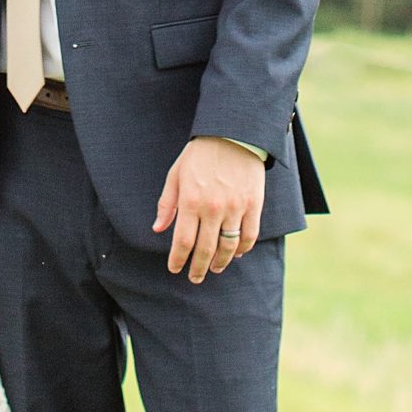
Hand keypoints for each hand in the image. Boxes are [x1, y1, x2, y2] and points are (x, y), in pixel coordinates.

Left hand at [153, 137, 264, 282]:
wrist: (232, 133)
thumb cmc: (199, 154)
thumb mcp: (176, 174)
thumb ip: (166, 203)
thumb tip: (157, 229)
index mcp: (190, 200)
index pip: (183, 241)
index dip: (178, 259)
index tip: (175, 268)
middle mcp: (212, 207)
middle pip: (206, 249)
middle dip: (198, 268)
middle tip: (194, 277)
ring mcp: (235, 207)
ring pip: (228, 247)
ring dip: (220, 263)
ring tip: (214, 269)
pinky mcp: (254, 204)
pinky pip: (249, 235)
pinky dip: (242, 249)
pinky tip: (235, 254)